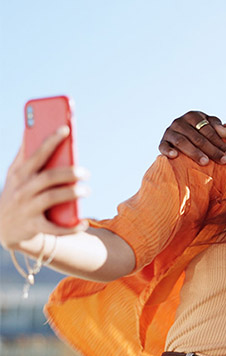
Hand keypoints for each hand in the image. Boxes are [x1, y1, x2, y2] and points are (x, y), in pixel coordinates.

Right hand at [0, 126, 88, 250]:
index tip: (66, 129)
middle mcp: (22, 190)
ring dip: (72, 193)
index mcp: (20, 173)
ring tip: (86, 191)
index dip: (51, 141)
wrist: (2, 227)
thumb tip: (31, 128)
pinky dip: (70, 227)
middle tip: (86, 173)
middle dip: (70, 173)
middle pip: (48, 177)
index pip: (37, 154)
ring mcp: (26, 208)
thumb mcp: (15, 173)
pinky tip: (83, 222)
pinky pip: (53, 227)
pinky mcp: (33, 226)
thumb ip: (24, 153)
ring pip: (51, 198)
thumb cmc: (17, 192)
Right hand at [158, 111, 225, 165]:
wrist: (179, 135)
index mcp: (192, 116)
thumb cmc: (198, 131)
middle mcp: (179, 122)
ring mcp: (170, 132)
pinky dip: (168, 151)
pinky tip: (175, 156)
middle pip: (197, 137)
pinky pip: (163, 146)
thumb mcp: (209, 125)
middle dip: (211, 150)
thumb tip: (225, 133)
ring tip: (205, 162)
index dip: (219, 142)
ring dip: (194, 152)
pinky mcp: (162, 142)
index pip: (207, 129)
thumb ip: (217, 127)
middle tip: (222, 160)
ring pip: (182, 142)